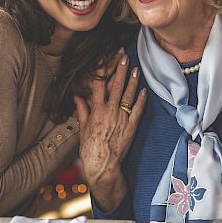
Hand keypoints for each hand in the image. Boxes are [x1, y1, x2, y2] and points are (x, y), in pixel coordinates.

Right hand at [74, 53, 146, 211]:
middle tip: (124, 56)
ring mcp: (122, 119)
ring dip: (132, 81)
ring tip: (135, 68)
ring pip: (128, 95)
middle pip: (115, 86)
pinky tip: (144, 89)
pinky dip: (141, 99)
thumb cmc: (90, 148)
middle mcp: (109, 112)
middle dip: (120, 70)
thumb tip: (77, 96)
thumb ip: (82, 110)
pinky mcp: (131, 127)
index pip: (99, 85)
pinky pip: (138, 110)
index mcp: (96, 111)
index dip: (102, 70)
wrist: (103, 166)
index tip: (105, 59)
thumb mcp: (83, 128)